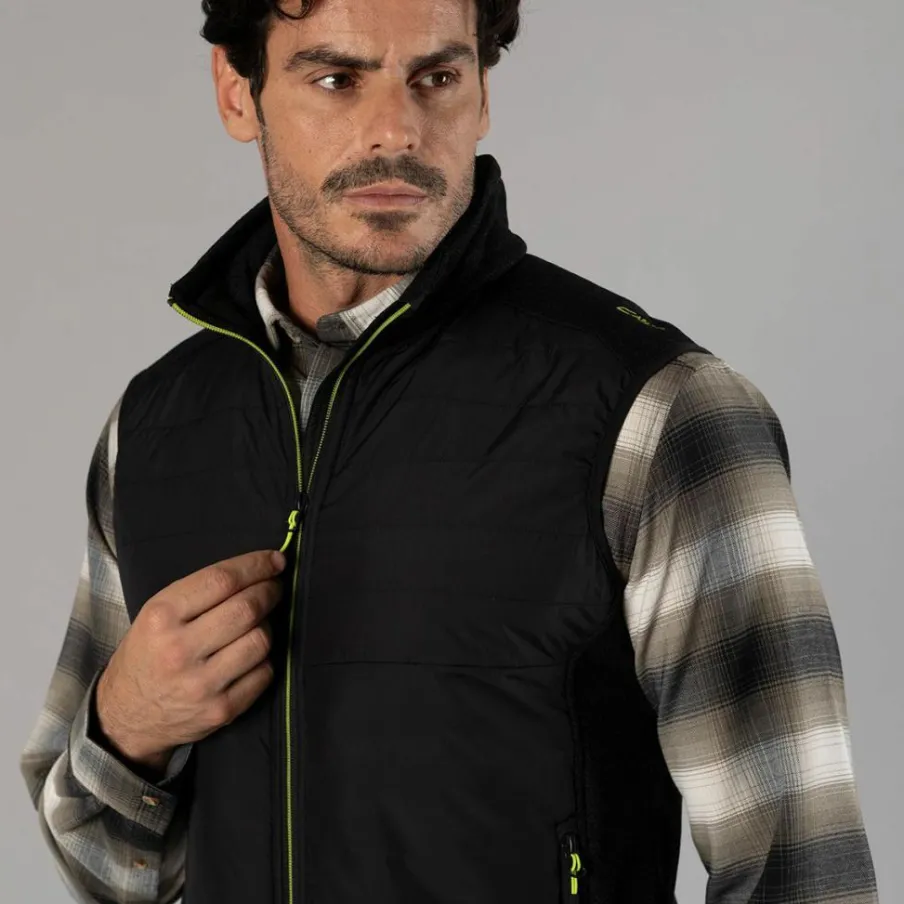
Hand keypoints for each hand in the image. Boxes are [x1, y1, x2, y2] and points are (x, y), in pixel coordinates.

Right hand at [95, 549, 286, 773]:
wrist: (125, 717)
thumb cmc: (147, 655)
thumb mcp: (155, 614)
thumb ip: (200, 592)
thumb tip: (257, 571)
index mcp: (162, 617)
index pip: (222, 580)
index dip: (257, 565)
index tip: (276, 560)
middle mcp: (180, 650)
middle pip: (247, 608)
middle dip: (270, 591)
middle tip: (274, 588)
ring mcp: (202, 684)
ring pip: (261, 640)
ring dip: (267, 626)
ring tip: (257, 624)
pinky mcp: (221, 710)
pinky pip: (264, 673)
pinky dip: (264, 660)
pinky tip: (251, 656)